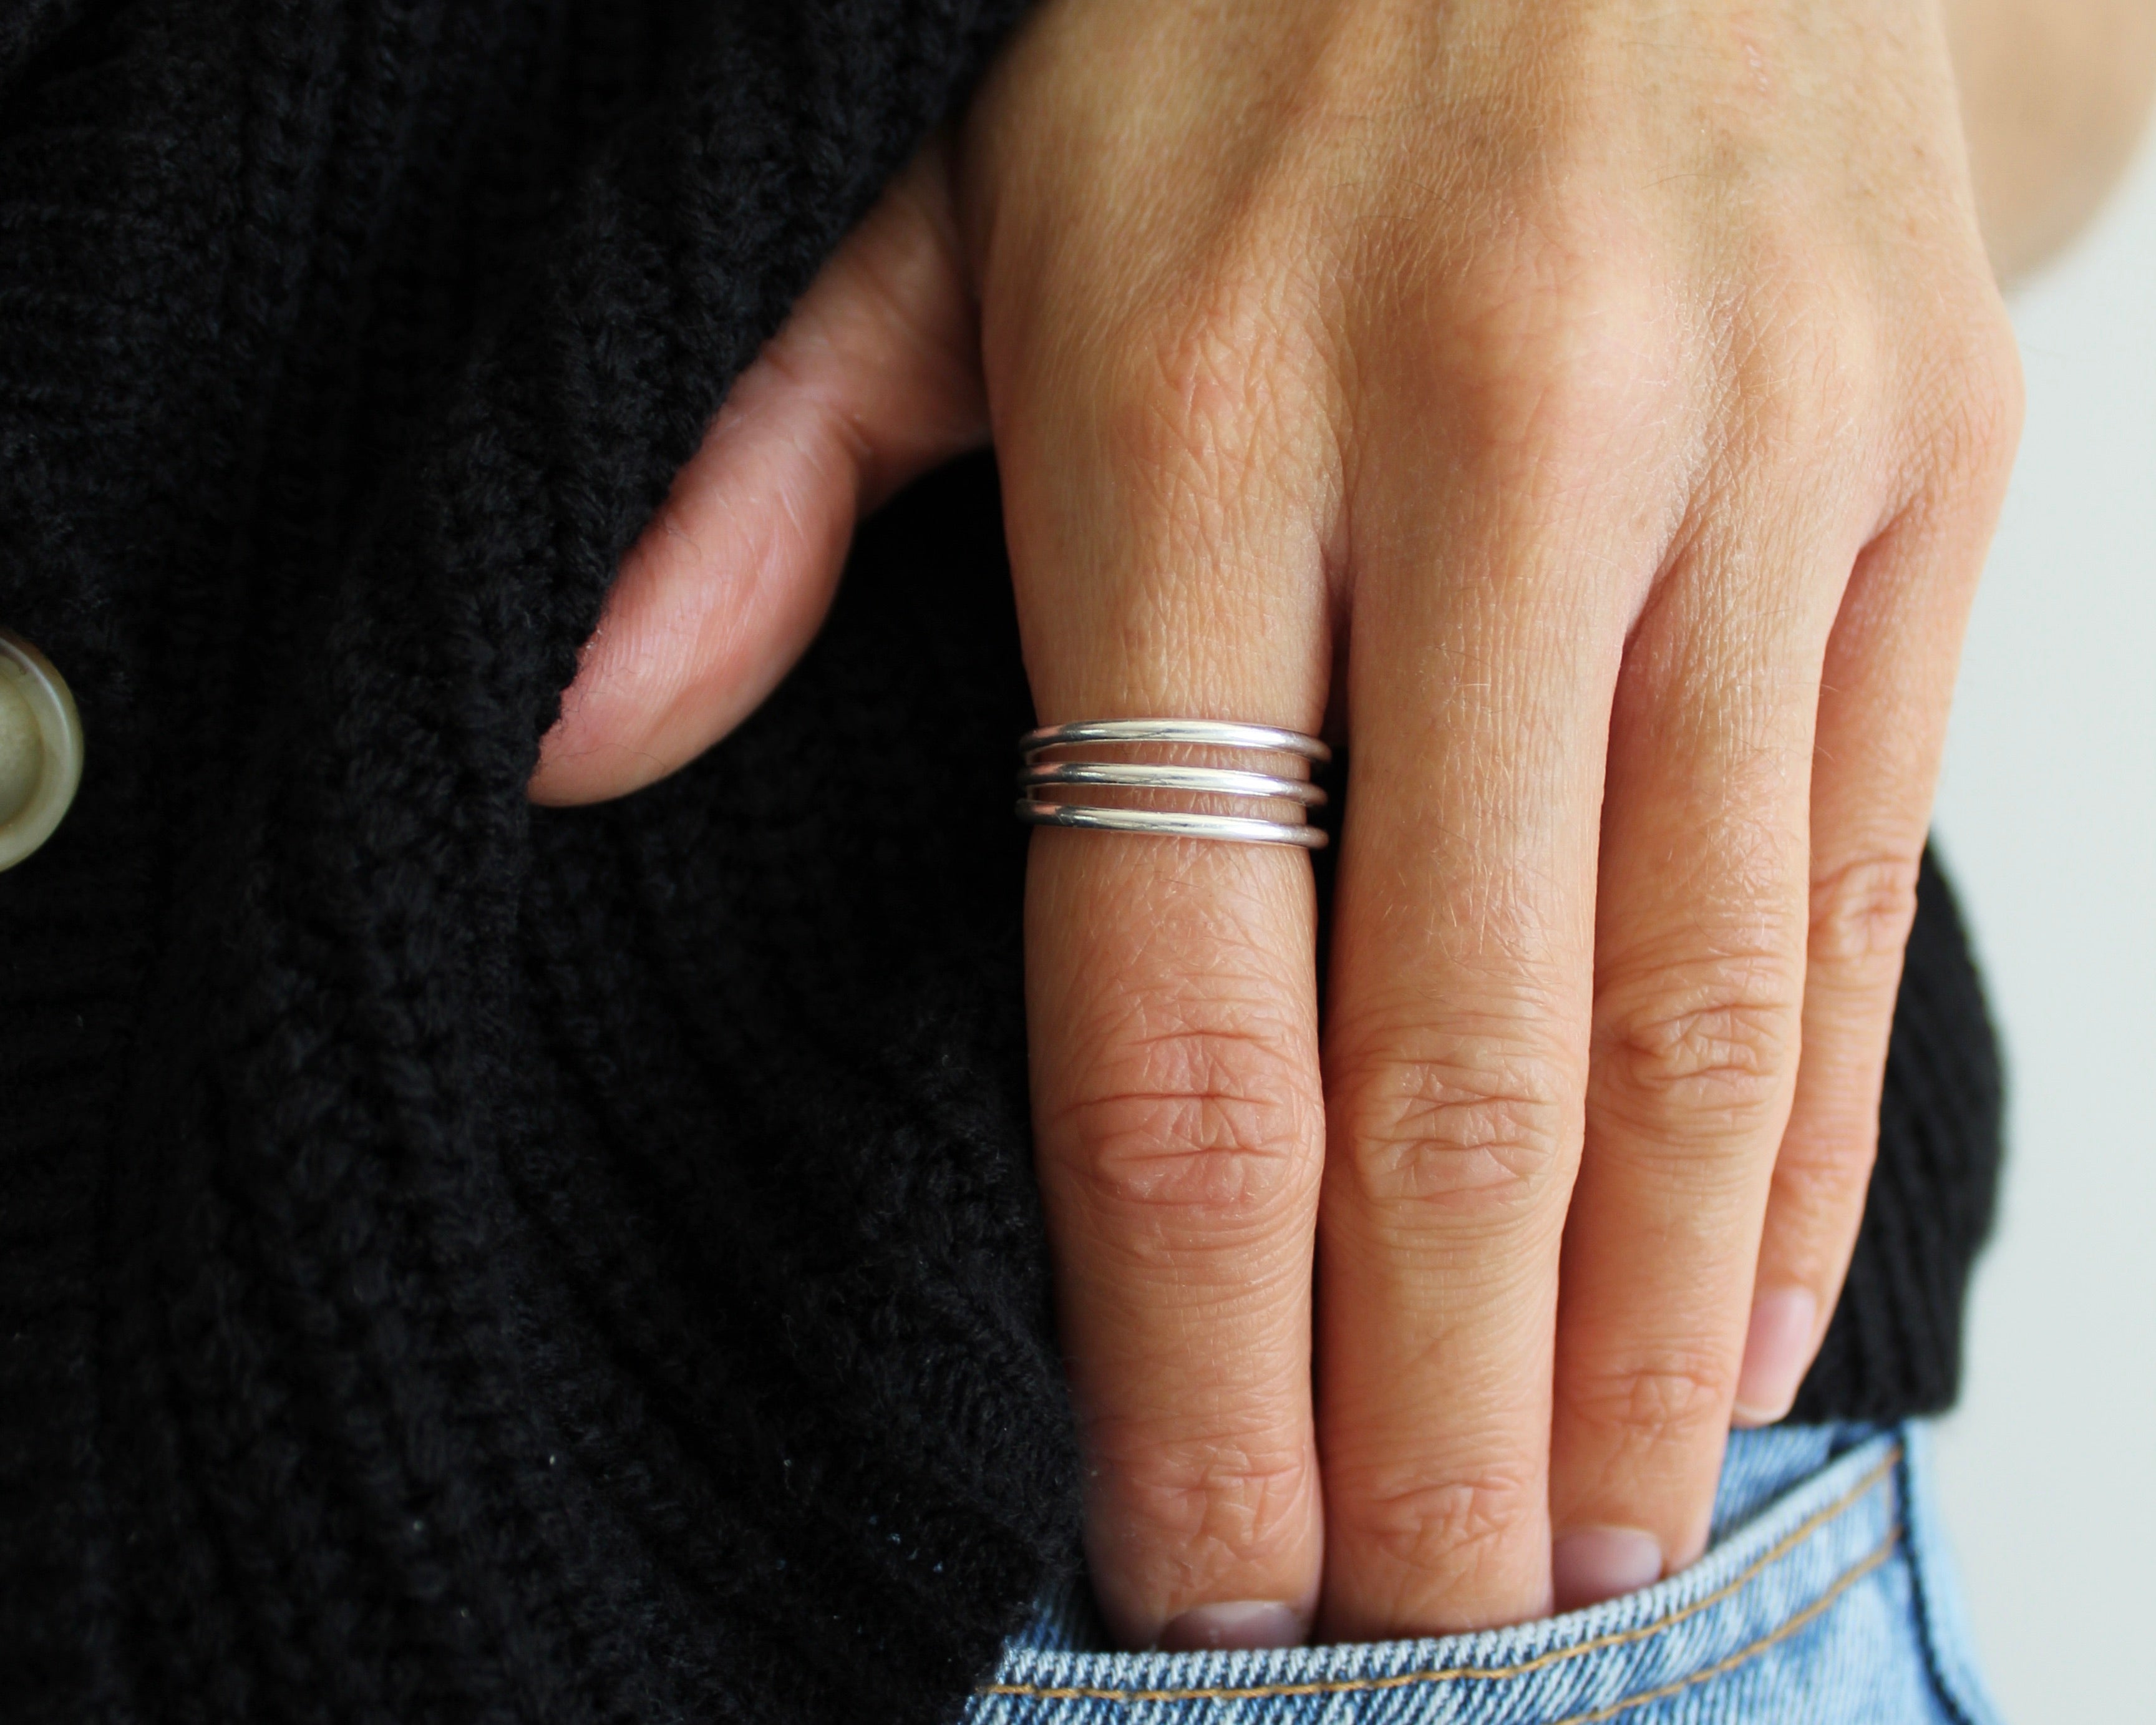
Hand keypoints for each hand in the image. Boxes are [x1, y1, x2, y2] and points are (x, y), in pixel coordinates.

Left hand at [532, 0, 2021, 1649]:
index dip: (1183, 1333)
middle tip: (1404, 1625)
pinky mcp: (1925, 466)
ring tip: (1579, 1548)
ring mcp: (1746, 468)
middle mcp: (1494, 461)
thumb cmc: (1243, 15)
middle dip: (1425, 1407)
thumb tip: (586, 747)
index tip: (1192, 1541)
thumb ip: (769, 481)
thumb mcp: (955, 198)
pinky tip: (1738, 1313)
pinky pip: (1853, 869)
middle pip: (1452, 1067)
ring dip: (1626, 1333)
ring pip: (1685, 1012)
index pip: (1176, 999)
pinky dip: (1798, 1137)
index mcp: (1188, 421)